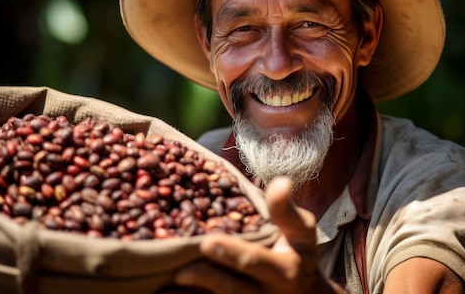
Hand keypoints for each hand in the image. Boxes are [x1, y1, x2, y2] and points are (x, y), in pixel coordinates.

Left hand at [161, 176, 344, 293]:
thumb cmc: (298, 253)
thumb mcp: (301, 230)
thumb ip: (285, 209)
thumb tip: (280, 180)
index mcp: (282, 271)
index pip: (253, 261)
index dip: (230, 253)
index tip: (207, 242)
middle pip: (228, 288)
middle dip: (202, 277)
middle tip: (177, 268)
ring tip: (162, 283)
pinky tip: (162, 290)